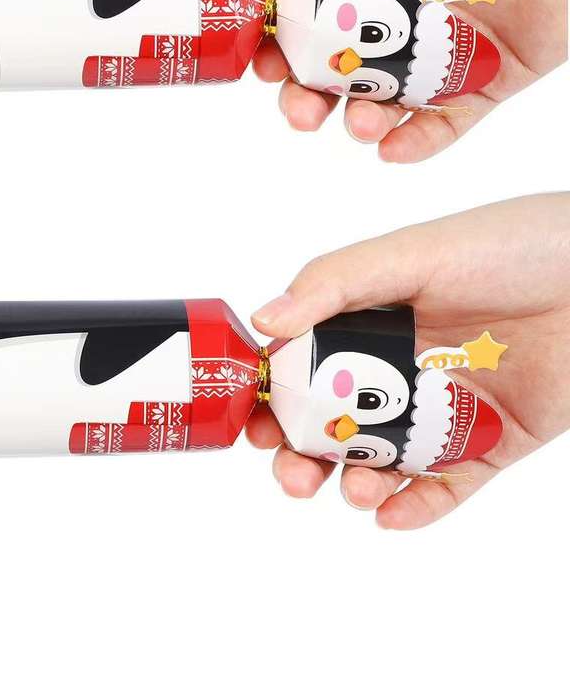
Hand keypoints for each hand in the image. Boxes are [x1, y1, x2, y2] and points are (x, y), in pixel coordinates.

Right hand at [245, 193, 569, 527]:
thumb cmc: (504, 246)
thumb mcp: (408, 255)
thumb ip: (332, 286)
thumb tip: (263, 322)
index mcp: (369, 322)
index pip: (306, 368)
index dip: (276, 400)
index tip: (254, 426)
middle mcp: (399, 368)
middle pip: (336, 424)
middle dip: (305, 456)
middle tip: (292, 476)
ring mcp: (444, 408)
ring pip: (384, 460)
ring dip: (356, 483)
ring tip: (354, 489)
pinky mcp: (492, 440)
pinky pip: (447, 485)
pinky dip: (416, 505)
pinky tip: (390, 512)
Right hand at [254, 0, 567, 161]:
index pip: (308, 13)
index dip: (279, 42)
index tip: (262, 64)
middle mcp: (398, 13)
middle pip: (335, 68)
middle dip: (308, 96)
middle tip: (301, 112)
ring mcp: (440, 50)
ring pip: (382, 101)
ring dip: (359, 121)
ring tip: (361, 124)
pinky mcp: (485, 78)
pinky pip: (442, 122)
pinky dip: (415, 142)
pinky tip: (393, 147)